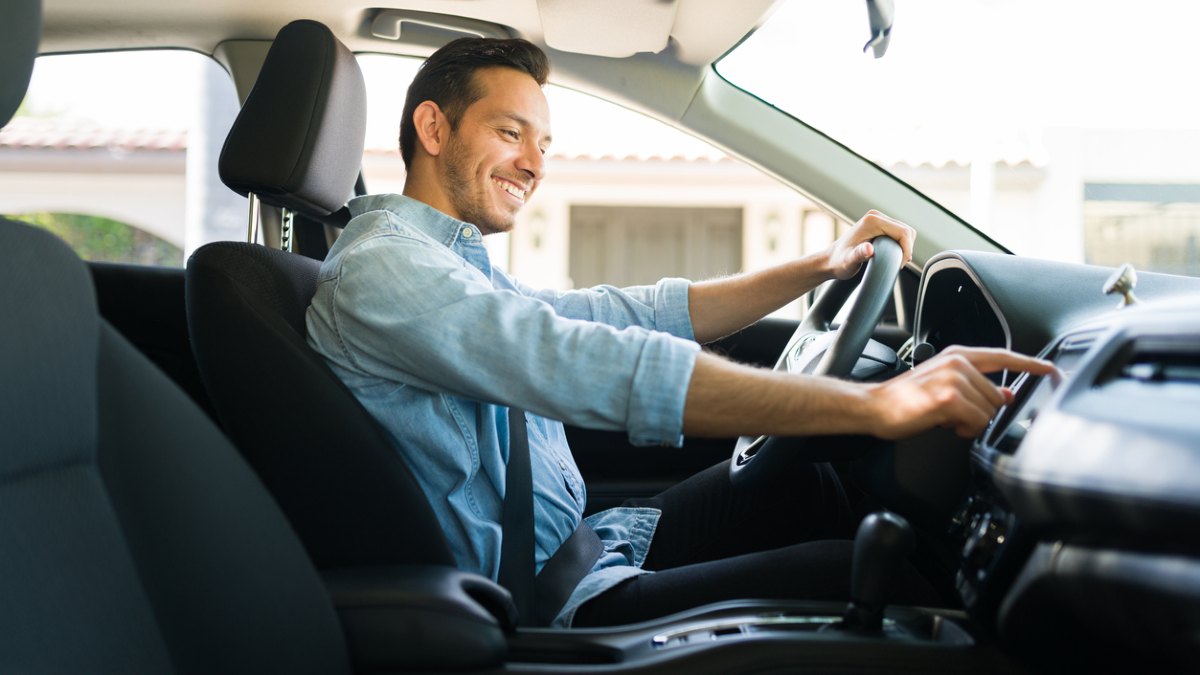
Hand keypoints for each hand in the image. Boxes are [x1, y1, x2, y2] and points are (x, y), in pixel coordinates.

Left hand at [827, 210, 915, 280]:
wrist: (831, 260)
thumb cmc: (839, 262)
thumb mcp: (849, 261)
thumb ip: (859, 255)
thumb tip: (869, 249)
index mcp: (872, 221)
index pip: (903, 232)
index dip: (906, 249)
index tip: (899, 264)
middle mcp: (876, 216)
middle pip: (906, 230)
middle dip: (907, 248)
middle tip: (898, 264)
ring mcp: (878, 219)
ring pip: (904, 231)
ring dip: (905, 246)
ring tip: (895, 261)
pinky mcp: (879, 225)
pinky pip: (898, 233)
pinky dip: (900, 244)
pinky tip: (892, 255)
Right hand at [866, 346, 1055, 439]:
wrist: (875, 406)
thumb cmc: (905, 399)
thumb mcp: (944, 386)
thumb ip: (976, 386)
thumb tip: (1005, 394)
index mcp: (958, 356)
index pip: (1003, 356)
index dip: (1030, 364)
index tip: (1051, 370)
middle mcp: (958, 364)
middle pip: (998, 396)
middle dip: (982, 413)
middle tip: (955, 417)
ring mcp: (954, 380)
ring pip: (989, 411)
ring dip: (972, 423)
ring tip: (947, 420)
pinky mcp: (949, 399)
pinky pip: (977, 422)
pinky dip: (965, 430)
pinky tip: (946, 425)